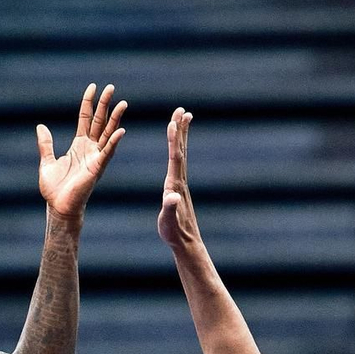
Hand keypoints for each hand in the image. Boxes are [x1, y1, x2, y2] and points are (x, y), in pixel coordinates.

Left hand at [37, 82, 126, 221]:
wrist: (59, 208)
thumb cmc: (55, 189)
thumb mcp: (47, 161)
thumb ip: (46, 144)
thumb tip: (41, 126)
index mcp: (79, 145)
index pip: (86, 118)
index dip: (89, 102)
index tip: (93, 87)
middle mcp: (90, 149)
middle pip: (100, 121)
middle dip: (105, 104)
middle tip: (111, 87)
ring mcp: (95, 158)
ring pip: (108, 134)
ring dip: (115, 119)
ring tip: (123, 103)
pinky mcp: (97, 169)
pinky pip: (107, 152)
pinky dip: (114, 142)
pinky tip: (122, 130)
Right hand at [157, 107, 200, 248]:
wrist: (186, 243)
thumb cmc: (174, 233)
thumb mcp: (168, 222)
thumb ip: (169, 208)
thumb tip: (171, 197)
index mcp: (174, 185)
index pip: (175, 158)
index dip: (174, 140)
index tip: (173, 122)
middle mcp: (179, 180)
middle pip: (181, 149)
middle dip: (181, 130)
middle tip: (182, 110)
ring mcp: (180, 183)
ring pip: (181, 153)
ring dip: (182, 135)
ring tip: (184, 117)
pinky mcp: (179, 187)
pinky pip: (179, 161)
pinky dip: (178, 149)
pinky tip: (178, 146)